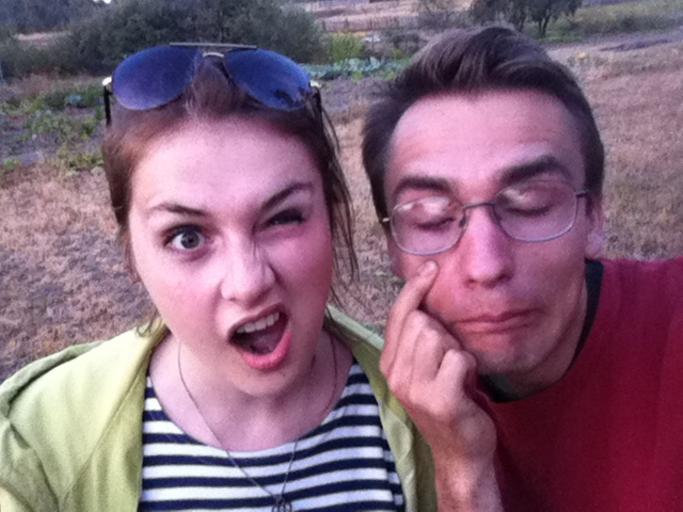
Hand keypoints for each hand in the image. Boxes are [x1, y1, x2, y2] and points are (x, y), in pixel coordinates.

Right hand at [382, 260, 500, 509]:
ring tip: (457, 372)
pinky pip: (459, 358)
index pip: (398, 315)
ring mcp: (415, 389)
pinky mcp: (440, 400)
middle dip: (444, 333)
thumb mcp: (424, 368)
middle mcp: (395, 375)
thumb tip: (424, 300)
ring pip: (438, 336)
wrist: (460, 452)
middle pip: (421, 322)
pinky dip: (469, 366)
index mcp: (389, 363)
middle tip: (450, 359)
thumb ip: (418, 338)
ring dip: (456, 350)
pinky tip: (467, 384)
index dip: (414, 288)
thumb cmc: (447, 401)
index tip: (431, 267)